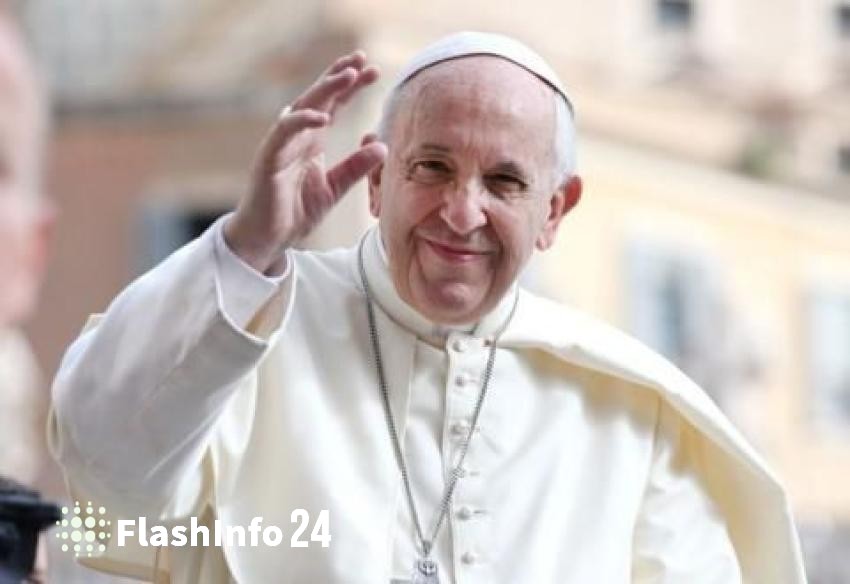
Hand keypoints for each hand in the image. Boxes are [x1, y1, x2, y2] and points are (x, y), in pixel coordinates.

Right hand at [224, 51, 386, 273]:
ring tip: (349, 75)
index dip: (352, 87)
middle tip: (363, 59)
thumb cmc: (294, 212)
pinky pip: (284, 132)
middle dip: (341, 76)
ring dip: (325, 89)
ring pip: (303, 107)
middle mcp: (296, 136)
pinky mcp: (269, 158)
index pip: (334, 105)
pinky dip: (302, 121)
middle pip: (320, 97)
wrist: (268, 238)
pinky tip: (322, 116)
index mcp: (311, 141)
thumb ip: (356, 167)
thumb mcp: (335, 188)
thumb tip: (383, 145)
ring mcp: (281, 144)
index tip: (374, 71)